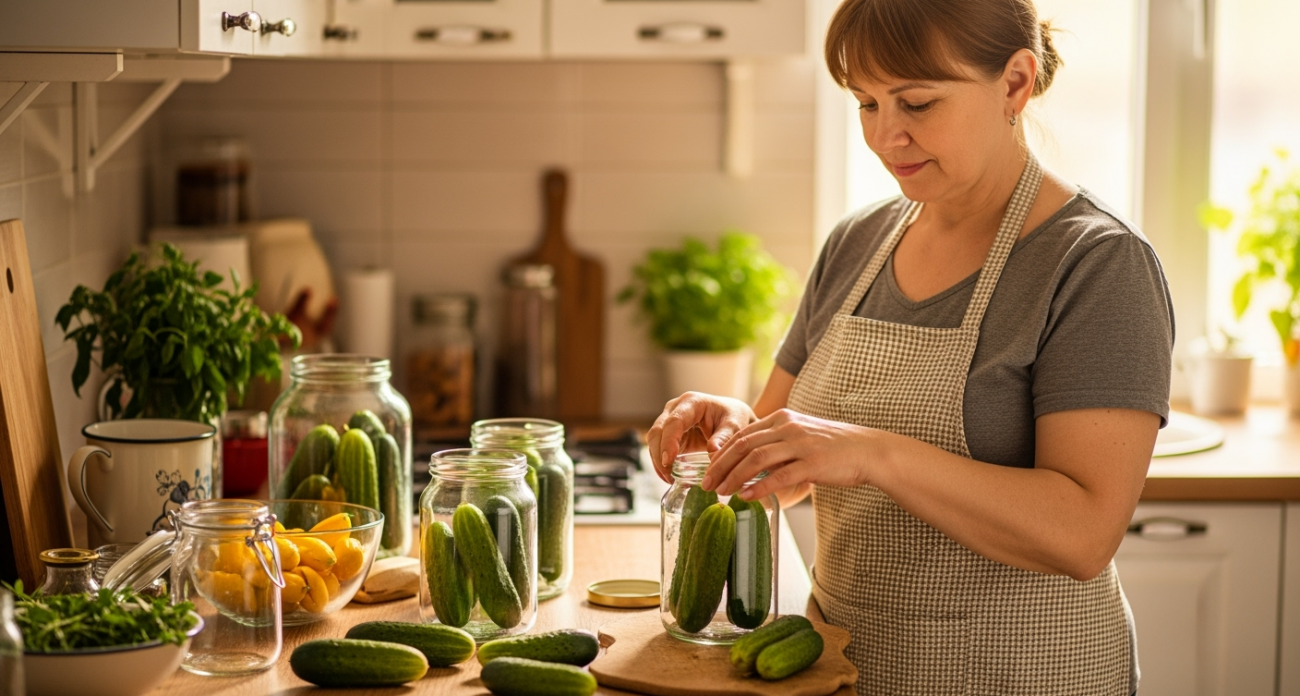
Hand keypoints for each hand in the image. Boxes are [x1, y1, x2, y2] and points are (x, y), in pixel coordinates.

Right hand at [646, 392, 755, 482]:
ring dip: (658, 461)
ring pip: (654, 441)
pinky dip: (662, 464)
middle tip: (668, 476)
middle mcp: (675, 409)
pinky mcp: (669, 435)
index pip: (674, 421)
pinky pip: (659, 450)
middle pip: (658, 431)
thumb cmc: (733, 417)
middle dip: (659, 454)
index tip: (669, 460)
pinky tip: (669, 477)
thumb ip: (724, 437)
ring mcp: (669, 421)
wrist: (731, 417)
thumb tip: (712, 451)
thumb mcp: (734, 426)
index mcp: (692, 402)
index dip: (668, 441)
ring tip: (670, 479)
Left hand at [702, 408, 881, 500]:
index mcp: (782, 418)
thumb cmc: (834, 447)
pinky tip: (746, 496)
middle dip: (720, 465)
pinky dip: (760, 487)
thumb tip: (750, 466)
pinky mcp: (813, 463)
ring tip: (721, 492)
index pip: (742, 434)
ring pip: (756, 458)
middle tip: (706, 483)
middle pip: (743, 445)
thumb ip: (776, 446)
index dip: (721, 453)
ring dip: (734, 476)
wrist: (869, 450)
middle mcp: (788, 427)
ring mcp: (800, 444)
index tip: (708, 469)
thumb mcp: (800, 437)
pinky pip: (779, 475)